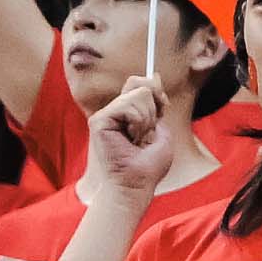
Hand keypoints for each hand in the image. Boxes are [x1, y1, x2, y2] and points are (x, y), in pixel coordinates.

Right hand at [88, 76, 174, 196]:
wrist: (136, 185)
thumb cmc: (148, 165)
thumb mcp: (160, 128)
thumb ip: (157, 103)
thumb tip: (153, 75)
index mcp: (127, 112)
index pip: (139, 84)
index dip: (155, 91)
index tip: (162, 108)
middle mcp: (114, 111)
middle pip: (138, 83)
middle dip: (153, 107)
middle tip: (146, 131)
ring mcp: (105, 115)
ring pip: (138, 95)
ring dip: (146, 120)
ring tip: (137, 139)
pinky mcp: (99, 121)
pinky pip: (127, 106)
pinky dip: (137, 122)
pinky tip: (130, 138)